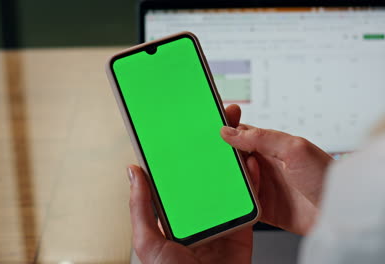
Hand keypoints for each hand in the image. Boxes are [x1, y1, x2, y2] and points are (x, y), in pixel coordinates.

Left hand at [128, 105, 259, 263]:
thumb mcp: (148, 242)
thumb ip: (141, 207)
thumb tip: (133, 172)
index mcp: (174, 213)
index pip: (178, 174)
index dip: (181, 149)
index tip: (184, 125)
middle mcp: (198, 212)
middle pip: (206, 171)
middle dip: (211, 144)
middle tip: (215, 117)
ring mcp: (221, 218)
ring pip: (228, 180)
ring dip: (233, 156)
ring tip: (234, 131)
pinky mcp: (242, 227)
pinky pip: (249, 200)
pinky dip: (252, 180)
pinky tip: (249, 161)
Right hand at [221, 105, 333, 234]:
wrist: (339, 212)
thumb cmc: (325, 176)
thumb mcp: (294, 148)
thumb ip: (261, 138)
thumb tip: (230, 131)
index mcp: (273, 146)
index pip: (243, 133)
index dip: (227, 128)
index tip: (209, 126)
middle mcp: (266, 165)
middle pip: (235, 158)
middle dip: (221, 156)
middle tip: (206, 156)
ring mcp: (264, 186)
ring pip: (235, 180)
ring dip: (227, 179)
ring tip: (218, 178)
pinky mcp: (264, 208)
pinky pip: (242, 203)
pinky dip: (234, 201)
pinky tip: (228, 198)